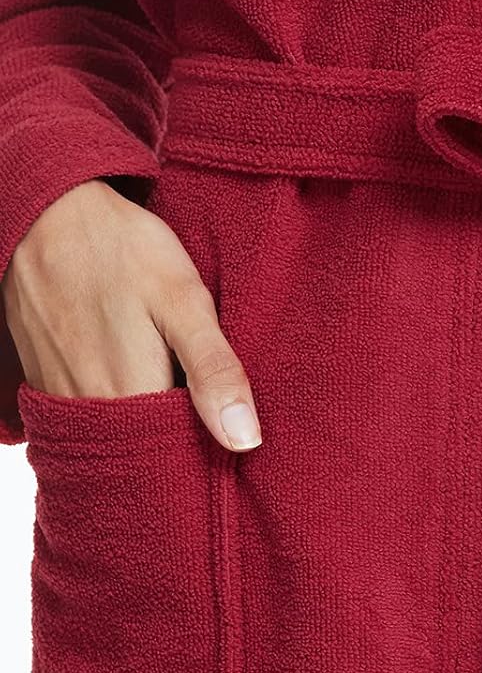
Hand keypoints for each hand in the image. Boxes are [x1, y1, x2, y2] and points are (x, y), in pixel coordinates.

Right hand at [1, 179, 260, 450]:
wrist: (45, 211)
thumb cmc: (121, 250)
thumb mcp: (183, 301)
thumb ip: (213, 370)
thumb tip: (245, 441)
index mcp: (131, 397)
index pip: (175, 461)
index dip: (206, 459)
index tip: (231, 447)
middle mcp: (88, 410)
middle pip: (142, 455)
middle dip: (176, 449)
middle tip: (209, 424)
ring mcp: (59, 396)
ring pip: (113, 437)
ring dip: (146, 430)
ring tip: (176, 404)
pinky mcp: (44, 380)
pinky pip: (86, 417)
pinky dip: (115, 410)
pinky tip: (138, 384)